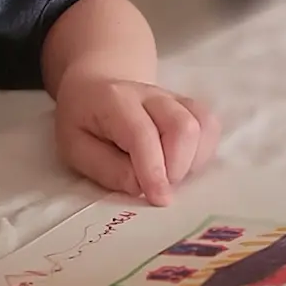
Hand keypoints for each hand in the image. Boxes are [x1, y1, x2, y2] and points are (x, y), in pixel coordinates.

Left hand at [54, 76, 219, 204]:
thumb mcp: (74, 148)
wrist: (96, 86)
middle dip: (177, 168)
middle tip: (158, 189)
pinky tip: (183, 165)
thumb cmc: (84, 122)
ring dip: (192, 162)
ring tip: (169, 176)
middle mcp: (151, 94)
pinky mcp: (189, 106)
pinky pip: (210, 127)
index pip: (142, 134)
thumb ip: (105, 168)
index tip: (158, 199)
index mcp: (116, 101)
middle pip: (183, 127)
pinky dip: (203, 153)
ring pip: (203, 125)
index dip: (153, 170)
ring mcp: (174, 98)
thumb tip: (140, 187)